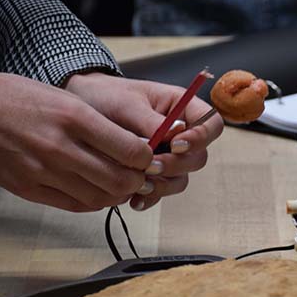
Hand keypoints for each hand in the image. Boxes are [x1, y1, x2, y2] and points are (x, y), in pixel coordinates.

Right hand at [0, 68, 153, 211]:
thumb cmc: (20, 99)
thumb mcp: (66, 99)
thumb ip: (100, 125)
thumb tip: (135, 148)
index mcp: (75, 117)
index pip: (130, 150)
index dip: (147, 159)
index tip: (148, 158)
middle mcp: (61, 147)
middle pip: (120, 180)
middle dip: (138, 181)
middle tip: (140, 176)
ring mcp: (43, 171)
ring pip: (100, 198)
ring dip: (117, 195)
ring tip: (120, 185)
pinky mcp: (29, 189)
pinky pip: (74, 206)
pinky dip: (93, 202)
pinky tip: (96, 192)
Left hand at [64, 71, 223, 210]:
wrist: (84, 107)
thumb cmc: (108, 96)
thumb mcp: (128, 103)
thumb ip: (151, 121)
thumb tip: (176, 134)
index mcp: (183, 108)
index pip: (211, 125)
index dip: (201, 138)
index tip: (176, 145)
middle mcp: (182, 134)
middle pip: (198, 157)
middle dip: (176, 166)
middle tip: (151, 166)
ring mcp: (168, 156)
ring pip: (181, 178)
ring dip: (164, 185)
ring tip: (140, 184)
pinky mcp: (153, 173)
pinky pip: (161, 191)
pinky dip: (150, 197)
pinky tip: (135, 199)